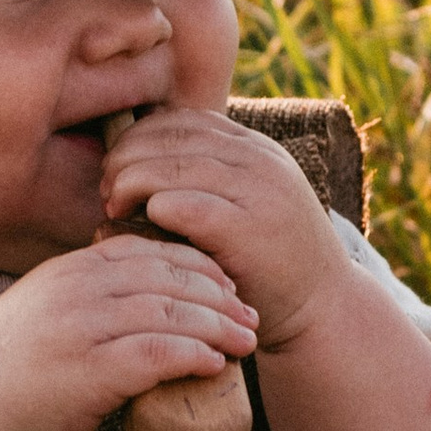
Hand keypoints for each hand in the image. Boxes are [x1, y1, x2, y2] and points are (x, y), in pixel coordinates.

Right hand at [0, 233, 255, 430]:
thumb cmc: (11, 366)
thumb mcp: (50, 308)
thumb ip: (92, 294)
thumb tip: (150, 299)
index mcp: (73, 269)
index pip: (151, 251)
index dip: (199, 266)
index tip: (229, 287)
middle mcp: (79, 289)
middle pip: (169, 278)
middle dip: (219, 296)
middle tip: (250, 317)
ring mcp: (81, 328)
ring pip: (169, 312)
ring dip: (217, 327)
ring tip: (245, 342)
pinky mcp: (86, 372)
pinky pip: (153, 353)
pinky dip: (191, 354)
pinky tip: (213, 363)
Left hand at [98, 106, 354, 346]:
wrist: (323, 310)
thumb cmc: (267, 265)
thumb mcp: (243, 207)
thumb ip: (206, 181)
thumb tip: (134, 163)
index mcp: (255, 150)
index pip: (184, 120)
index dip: (140, 137)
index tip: (117, 167)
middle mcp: (260, 161)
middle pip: (172, 137)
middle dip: (127, 157)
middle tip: (106, 189)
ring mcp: (259, 191)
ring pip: (175, 165)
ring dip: (132, 181)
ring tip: (114, 205)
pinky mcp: (250, 228)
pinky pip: (190, 204)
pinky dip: (157, 205)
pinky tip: (142, 219)